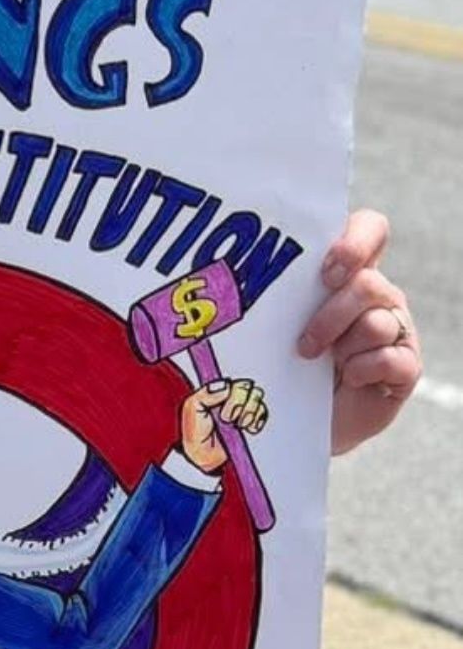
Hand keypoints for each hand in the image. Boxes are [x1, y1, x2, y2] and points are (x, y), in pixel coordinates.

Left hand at [180, 376, 267, 472]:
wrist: (203, 457)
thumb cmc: (194, 433)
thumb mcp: (192, 408)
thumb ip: (206, 393)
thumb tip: (225, 385)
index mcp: (215, 391)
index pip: (231, 380)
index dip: (229, 390)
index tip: (222, 403)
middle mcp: (229, 398)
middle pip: (246, 387)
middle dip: (238, 403)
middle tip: (227, 418)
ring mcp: (241, 409)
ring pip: (256, 397)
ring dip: (248, 411)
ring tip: (237, 424)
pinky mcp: (251, 421)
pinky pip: (263, 412)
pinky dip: (257, 420)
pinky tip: (247, 427)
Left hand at [298, 210, 420, 454]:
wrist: (304, 419)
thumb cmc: (288, 362)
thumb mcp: (280, 325)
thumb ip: (279, 296)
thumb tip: (242, 280)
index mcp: (351, 272)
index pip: (370, 229)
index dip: (355, 241)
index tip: (326, 270)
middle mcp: (379, 295)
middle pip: (368, 283)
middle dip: (330, 315)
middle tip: (305, 343)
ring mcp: (397, 329)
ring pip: (377, 322)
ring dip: (342, 347)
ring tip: (320, 364)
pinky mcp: (407, 366)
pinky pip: (391, 359)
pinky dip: (363, 370)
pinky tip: (349, 379)